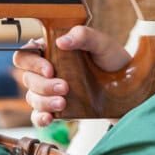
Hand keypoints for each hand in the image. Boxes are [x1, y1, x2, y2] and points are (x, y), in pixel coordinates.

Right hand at [13, 26, 131, 126]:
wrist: (127, 86)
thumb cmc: (112, 59)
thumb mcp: (101, 43)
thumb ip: (83, 36)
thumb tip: (61, 41)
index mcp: (51, 50)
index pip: (26, 54)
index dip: (32, 62)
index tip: (50, 69)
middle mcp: (47, 71)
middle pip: (28, 78)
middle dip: (43, 85)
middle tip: (65, 87)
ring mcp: (50, 91)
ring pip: (32, 97)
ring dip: (44, 101)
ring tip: (63, 102)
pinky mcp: (56, 109)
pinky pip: (38, 115)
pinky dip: (40, 117)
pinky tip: (49, 118)